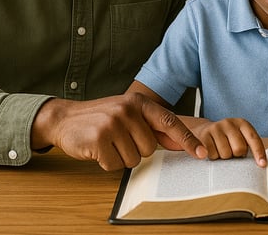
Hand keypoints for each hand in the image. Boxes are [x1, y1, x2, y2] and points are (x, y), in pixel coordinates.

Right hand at [31, 93, 206, 170]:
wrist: (65, 118)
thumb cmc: (102, 119)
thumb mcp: (129, 114)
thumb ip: (153, 126)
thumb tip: (182, 143)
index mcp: (139, 103)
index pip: (170, 123)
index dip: (188, 140)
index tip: (203, 153)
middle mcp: (127, 110)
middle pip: (150, 148)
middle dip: (136, 149)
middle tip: (119, 139)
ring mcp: (112, 124)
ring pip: (134, 159)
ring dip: (121, 157)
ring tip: (108, 143)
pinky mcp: (98, 140)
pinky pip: (115, 165)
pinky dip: (107, 162)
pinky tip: (98, 149)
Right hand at [193, 118, 266, 166]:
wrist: (204, 130)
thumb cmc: (227, 139)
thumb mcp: (240, 138)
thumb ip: (250, 147)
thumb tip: (261, 164)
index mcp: (242, 124)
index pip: (254, 139)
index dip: (259, 153)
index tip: (262, 165)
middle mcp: (229, 123)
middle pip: (239, 149)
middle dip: (236, 155)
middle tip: (231, 152)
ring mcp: (216, 127)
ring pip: (225, 154)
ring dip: (224, 157)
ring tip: (221, 150)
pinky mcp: (204, 135)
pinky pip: (212, 154)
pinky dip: (214, 157)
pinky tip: (212, 151)